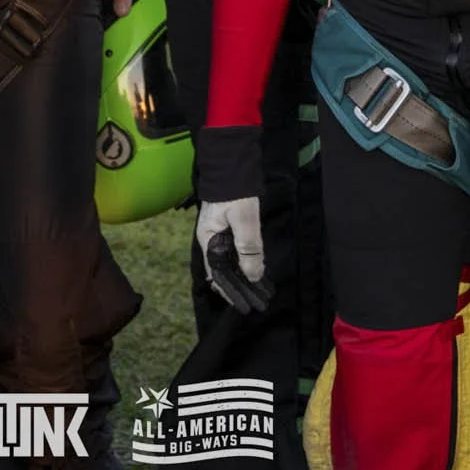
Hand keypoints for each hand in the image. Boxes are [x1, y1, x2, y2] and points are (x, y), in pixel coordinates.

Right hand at [195, 196, 270, 312]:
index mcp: (209, 240)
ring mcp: (221, 233)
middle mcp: (212, 240)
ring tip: (260, 291)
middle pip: (224, 270)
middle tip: (258, 302)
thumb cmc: (234, 192)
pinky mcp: (230, 227)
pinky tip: (256, 270)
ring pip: (232, 261)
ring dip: (245, 276)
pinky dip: (246, 262)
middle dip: (240, 287)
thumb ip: (248, 248)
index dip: (231, 291)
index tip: (244, 306)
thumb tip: (254, 276)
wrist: (232, 163)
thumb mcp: (243, 220)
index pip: (217, 275)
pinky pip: (237, 251)